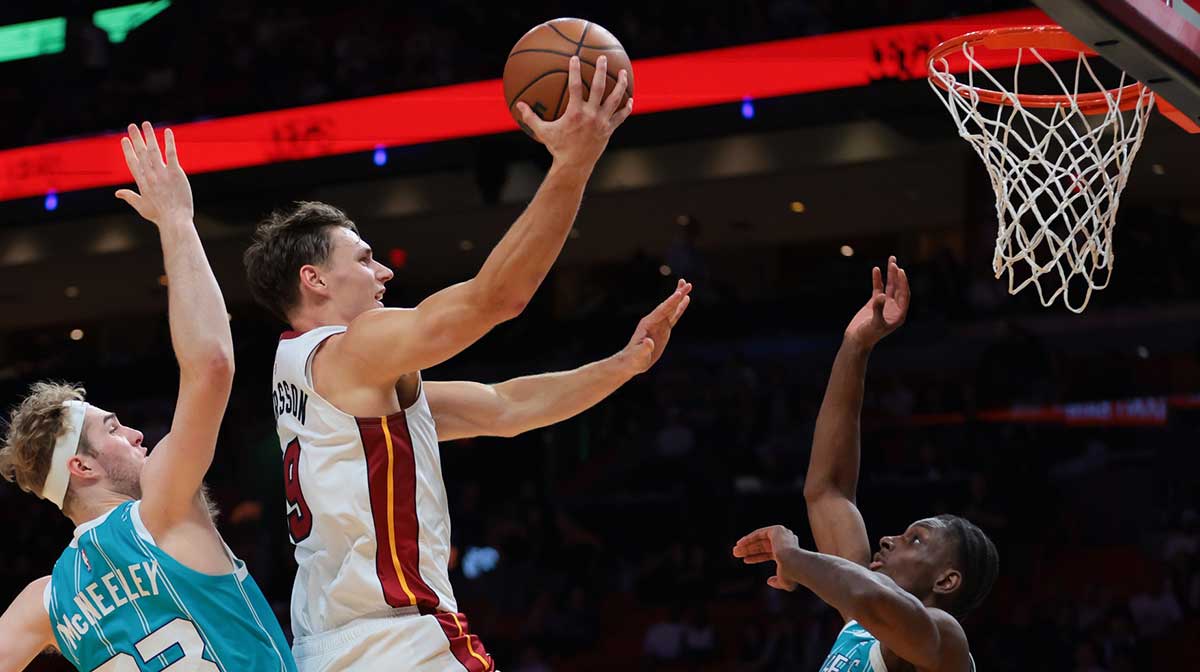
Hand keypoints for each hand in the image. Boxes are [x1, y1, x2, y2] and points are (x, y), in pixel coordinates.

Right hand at [115, 122, 193, 227]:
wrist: (174, 220)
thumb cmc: (159, 216)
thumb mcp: (141, 207)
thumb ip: (129, 197)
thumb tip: (117, 193)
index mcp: (141, 182)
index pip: (132, 162)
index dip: (128, 150)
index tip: (124, 140)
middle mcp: (150, 175)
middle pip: (141, 153)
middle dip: (136, 138)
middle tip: (131, 126)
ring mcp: (162, 173)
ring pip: (153, 150)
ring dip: (149, 136)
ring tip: (145, 124)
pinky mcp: (175, 173)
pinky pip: (171, 154)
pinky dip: (169, 142)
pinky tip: (168, 131)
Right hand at [516, 55, 632, 170]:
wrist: (575, 166)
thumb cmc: (558, 148)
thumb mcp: (543, 132)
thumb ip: (531, 118)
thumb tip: (518, 105)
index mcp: (575, 113)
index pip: (575, 87)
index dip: (575, 71)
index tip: (575, 58)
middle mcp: (591, 115)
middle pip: (599, 88)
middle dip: (601, 71)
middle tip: (602, 58)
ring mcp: (602, 122)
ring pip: (614, 99)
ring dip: (620, 85)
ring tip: (623, 72)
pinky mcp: (609, 130)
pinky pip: (621, 116)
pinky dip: (626, 107)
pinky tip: (630, 99)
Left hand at [617, 279, 691, 374]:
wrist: (632, 361)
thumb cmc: (634, 359)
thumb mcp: (638, 355)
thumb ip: (644, 348)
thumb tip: (649, 342)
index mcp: (648, 323)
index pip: (662, 311)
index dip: (671, 302)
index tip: (679, 293)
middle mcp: (654, 320)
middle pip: (668, 305)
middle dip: (677, 295)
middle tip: (687, 284)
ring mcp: (660, 323)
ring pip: (672, 308)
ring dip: (679, 297)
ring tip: (687, 285)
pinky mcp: (664, 328)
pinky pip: (674, 316)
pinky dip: (680, 308)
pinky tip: (686, 300)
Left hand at [733, 525, 801, 590]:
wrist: (795, 565)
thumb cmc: (791, 575)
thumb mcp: (784, 583)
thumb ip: (777, 582)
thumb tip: (769, 581)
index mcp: (788, 554)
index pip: (769, 554)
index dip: (756, 557)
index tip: (745, 560)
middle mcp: (786, 543)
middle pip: (763, 546)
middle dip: (749, 550)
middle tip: (737, 553)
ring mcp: (782, 535)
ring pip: (760, 539)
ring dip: (747, 544)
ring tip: (735, 550)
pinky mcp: (777, 530)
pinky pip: (760, 533)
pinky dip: (749, 538)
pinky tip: (740, 544)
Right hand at [844, 256, 908, 348]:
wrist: (856, 340)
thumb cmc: (867, 334)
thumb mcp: (875, 323)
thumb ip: (879, 309)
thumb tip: (882, 295)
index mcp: (899, 314)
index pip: (904, 294)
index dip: (903, 282)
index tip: (899, 271)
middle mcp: (894, 308)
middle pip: (898, 287)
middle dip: (897, 275)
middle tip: (894, 262)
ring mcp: (884, 304)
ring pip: (890, 285)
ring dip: (890, 273)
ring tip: (891, 259)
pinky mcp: (874, 302)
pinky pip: (878, 287)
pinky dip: (877, 279)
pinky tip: (876, 269)